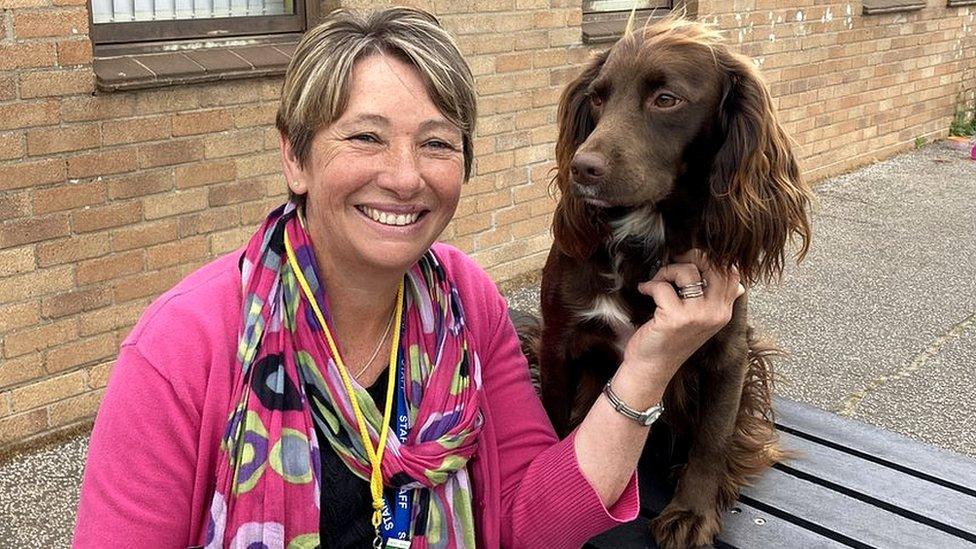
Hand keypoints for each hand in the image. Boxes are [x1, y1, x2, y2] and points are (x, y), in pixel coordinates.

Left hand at [622, 249, 744, 381]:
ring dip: (667, 271)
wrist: (651, 368)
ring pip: (687, 272)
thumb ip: (716, 301)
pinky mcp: (676, 318)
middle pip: (713, 266)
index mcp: (723, 312)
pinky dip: (650, 285)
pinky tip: (644, 291)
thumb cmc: (671, 340)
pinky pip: (663, 287)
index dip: (710, 259)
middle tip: (673, 264)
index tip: (690, 261)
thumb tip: (740, 284)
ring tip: (657, 281)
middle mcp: (716, 313)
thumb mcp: (701, 321)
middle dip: (690, 257)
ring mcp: (698, 316)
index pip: (732, 273)